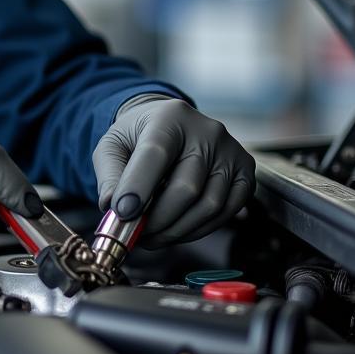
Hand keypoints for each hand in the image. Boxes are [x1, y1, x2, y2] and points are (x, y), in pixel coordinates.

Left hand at [92, 96, 254, 246]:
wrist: (170, 123)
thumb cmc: (140, 135)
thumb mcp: (113, 144)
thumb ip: (109, 174)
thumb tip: (112, 208)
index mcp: (169, 117)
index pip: (156, 154)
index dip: (139, 187)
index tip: (123, 214)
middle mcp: (207, 131)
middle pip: (186, 187)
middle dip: (158, 219)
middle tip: (136, 235)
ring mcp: (230, 152)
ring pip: (208, 205)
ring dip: (177, 230)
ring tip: (152, 236)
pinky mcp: (245, 172)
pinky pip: (225, 212)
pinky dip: (198, 229)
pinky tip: (177, 229)